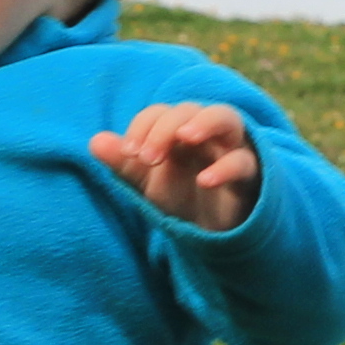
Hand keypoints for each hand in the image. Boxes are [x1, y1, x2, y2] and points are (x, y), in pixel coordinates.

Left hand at [96, 101, 262, 233]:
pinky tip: (205, 180)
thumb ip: (124, 164)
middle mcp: (205, 134)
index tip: (129, 154)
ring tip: (186, 136)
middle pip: (188, 110)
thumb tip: (95, 141)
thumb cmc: (181, 198)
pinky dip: (225, 167)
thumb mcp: (148, 184)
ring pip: (226, 117)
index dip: (143, 126)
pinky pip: (244, 162)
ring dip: (205, 122)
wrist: (212, 234)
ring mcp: (230, 150)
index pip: (160, 112)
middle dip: (164, 129)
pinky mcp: (249, 175)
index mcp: (178, 131)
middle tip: (146, 158)